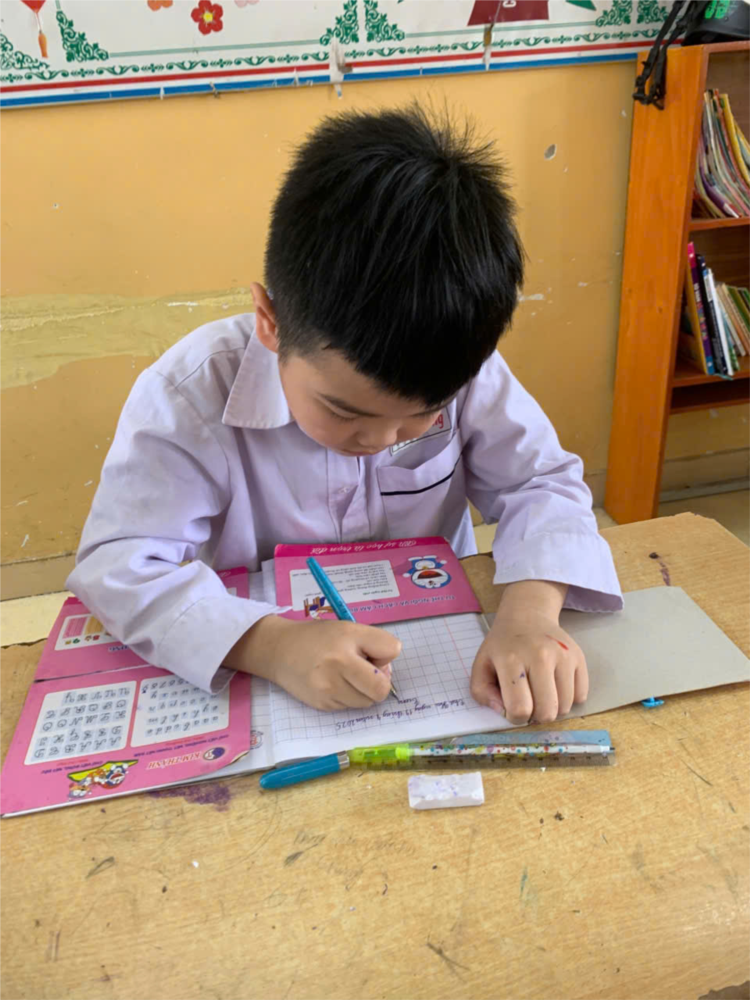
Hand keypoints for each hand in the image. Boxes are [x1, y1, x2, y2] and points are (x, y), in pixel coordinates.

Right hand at [226, 616, 401, 710]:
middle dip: (378, 683)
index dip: (385, 658)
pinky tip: (333, 682)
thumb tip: (387, 672)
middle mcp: (337, 669)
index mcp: (347, 644)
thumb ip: (377, 644)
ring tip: (346, 675)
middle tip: (364, 670)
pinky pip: (349, 707)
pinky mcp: (322, 705)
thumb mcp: (349, 629)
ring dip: (363, 691)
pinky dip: (347, 696)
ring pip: (366, 702)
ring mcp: (328, 691)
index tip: (371, 653)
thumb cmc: (319, 637)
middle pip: (380, 691)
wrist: (280, 650)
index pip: (389, 657)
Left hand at [469, 581, 587, 723]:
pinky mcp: (579, 657)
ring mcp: (563, 656)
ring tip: (541, 692)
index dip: (515, 717)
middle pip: (547, 712)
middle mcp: (540, 656)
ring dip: (553, 708)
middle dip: (536, 716)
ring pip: (565, 707)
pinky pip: (581, 696)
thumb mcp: (481, 664)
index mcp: (511, 659)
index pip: (520, 708)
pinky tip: (556, 685)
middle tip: (529, 702)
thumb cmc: (503, 645)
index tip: (513, 707)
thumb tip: (503, 712)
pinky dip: (569, 698)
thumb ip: (482, 693)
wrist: (527, 616)